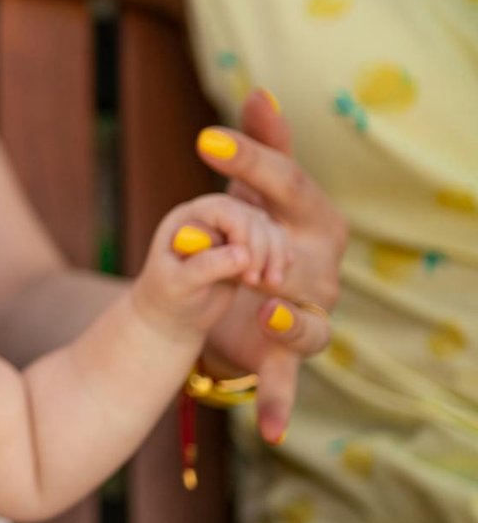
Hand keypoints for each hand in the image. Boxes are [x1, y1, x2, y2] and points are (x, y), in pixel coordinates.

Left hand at [131, 193, 291, 342]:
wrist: (175, 315)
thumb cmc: (169, 297)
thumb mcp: (179, 283)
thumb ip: (206, 266)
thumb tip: (243, 254)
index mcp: (186, 218)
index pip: (222, 209)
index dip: (241, 231)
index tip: (245, 263)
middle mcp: (210, 218)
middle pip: (249, 216)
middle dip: (260, 248)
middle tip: (253, 281)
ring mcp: (230, 231)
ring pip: (267, 227)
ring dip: (275, 254)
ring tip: (270, 283)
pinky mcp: (246, 247)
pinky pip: (274, 241)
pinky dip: (280, 257)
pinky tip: (275, 278)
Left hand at [199, 90, 341, 439]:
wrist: (248, 291)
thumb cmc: (257, 227)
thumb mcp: (250, 188)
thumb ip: (260, 144)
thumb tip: (259, 90)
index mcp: (313, 218)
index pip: (289, 183)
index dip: (250, 160)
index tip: (201, 140)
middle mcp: (322, 268)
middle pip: (304, 256)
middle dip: (272, 250)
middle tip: (241, 247)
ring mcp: (307, 314)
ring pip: (310, 319)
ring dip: (292, 316)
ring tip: (267, 307)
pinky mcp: (283, 354)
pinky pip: (285, 381)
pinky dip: (276, 405)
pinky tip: (266, 431)